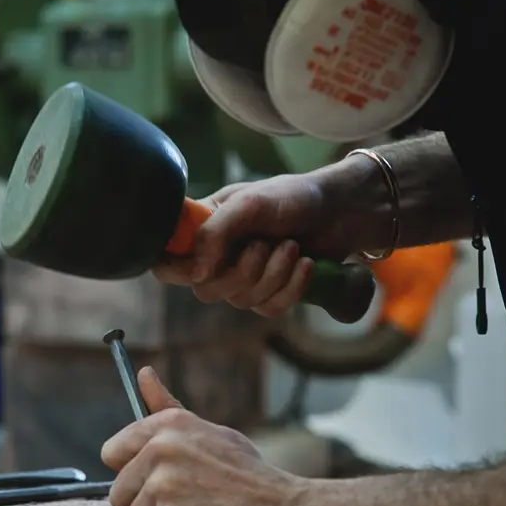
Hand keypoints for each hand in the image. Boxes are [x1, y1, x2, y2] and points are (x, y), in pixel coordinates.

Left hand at [100, 367, 308, 505]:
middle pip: (120, 496)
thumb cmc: (255, 481)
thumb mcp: (213, 435)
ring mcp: (162, 492)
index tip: (161, 483)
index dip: (136, 475)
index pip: (113, 453)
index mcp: (167, 427)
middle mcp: (159, 453)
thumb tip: (143, 375)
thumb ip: (168, 410)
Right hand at [153, 177, 326, 317]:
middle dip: (241, 272)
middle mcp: (217, 258)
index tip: (203, 265)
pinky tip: (305, 265)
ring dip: (273, 274)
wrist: (339, 211)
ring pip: (241, 300)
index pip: (166, 262)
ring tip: (291, 246)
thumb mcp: (248, 204)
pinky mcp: (270, 294)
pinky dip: (291, 287)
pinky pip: (269, 308)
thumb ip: (214, 233)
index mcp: (202, 230)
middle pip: (205, 291)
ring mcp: (243, 279)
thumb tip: (196, 275)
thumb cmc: (291, 197)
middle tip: (264, 244)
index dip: (178, 270)